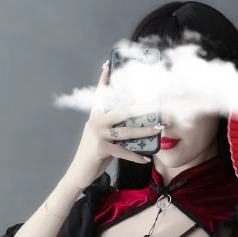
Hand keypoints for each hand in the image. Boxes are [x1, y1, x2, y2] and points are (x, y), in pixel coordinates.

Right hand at [65, 61, 157, 188]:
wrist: (78, 172)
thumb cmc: (93, 155)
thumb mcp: (102, 138)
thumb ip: (113, 130)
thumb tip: (134, 127)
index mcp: (95, 117)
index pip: (100, 95)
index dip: (104, 80)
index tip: (109, 64)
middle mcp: (96, 122)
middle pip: (122, 111)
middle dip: (142, 109)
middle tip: (156, 106)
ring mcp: (98, 135)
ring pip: (126, 131)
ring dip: (145, 131)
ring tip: (158, 129)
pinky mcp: (102, 149)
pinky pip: (123, 152)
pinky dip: (136, 156)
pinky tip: (146, 159)